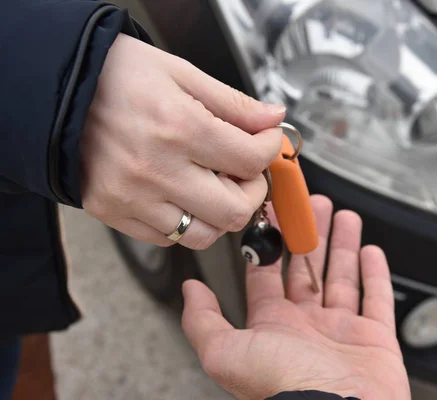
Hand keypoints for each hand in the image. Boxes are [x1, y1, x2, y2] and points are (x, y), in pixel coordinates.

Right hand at [80, 34, 284, 249]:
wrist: (51, 88)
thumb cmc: (116, 76)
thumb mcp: (182, 74)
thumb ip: (234, 104)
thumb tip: (273, 120)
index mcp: (178, 127)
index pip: (250, 160)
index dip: (270, 150)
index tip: (266, 141)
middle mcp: (156, 170)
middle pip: (234, 211)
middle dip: (253, 191)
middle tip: (245, 171)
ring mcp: (132, 197)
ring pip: (202, 236)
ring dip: (220, 214)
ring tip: (214, 187)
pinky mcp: (112, 212)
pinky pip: (167, 239)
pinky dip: (185, 222)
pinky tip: (181, 195)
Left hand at [182, 195, 409, 399]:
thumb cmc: (284, 386)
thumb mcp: (227, 352)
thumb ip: (203, 321)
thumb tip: (190, 290)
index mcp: (274, 326)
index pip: (269, 275)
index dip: (270, 243)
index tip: (275, 215)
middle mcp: (308, 327)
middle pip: (308, 269)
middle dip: (311, 235)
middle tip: (314, 206)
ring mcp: (343, 332)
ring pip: (342, 278)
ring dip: (343, 245)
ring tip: (345, 216)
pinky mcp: (376, 340)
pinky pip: (377, 299)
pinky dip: (376, 275)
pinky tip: (371, 251)